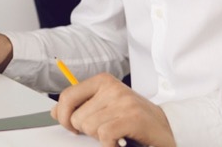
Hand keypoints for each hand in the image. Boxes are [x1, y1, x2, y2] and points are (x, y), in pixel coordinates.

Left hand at [52, 73, 175, 146]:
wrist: (167, 126)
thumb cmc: (135, 118)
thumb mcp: (106, 106)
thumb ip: (82, 106)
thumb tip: (54, 112)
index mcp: (103, 81)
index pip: (68, 96)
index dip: (63, 116)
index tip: (70, 127)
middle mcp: (112, 88)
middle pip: (77, 117)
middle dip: (87, 130)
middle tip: (105, 131)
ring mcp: (123, 102)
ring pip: (89, 127)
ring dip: (100, 137)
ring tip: (115, 134)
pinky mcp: (132, 117)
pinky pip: (104, 135)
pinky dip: (109, 144)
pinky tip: (118, 141)